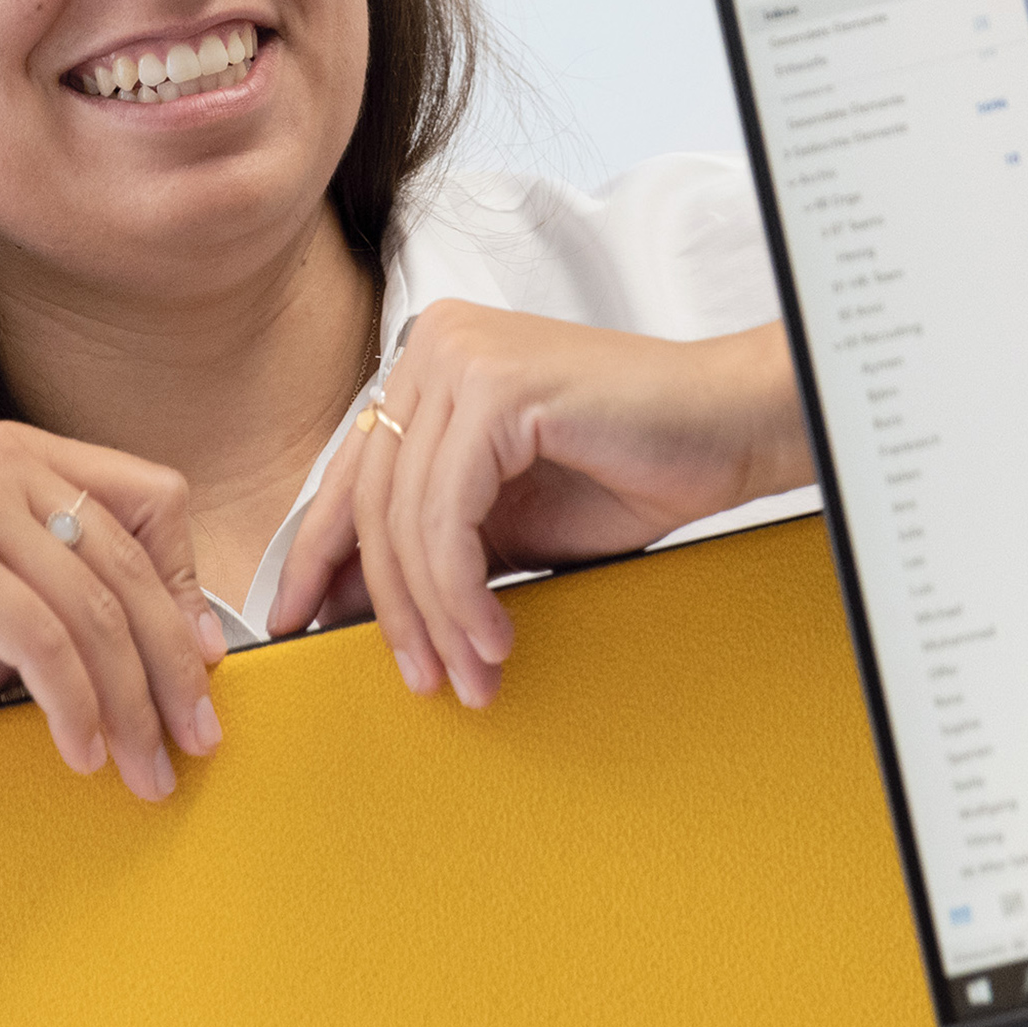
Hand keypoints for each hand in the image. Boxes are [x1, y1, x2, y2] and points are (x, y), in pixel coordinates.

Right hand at [0, 418, 226, 800]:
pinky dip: (74, 706)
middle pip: (130, 561)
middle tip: (196, 735)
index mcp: (15, 452)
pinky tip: (80, 752)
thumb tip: (180, 649)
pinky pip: (43, 640)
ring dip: (130, 702)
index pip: (148, 498)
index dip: (183, 583)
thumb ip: (69, 602)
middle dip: (173, 662)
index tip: (200, 662)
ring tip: (143, 767)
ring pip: (94, 607)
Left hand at [267, 302, 810, 704]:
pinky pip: (448, 517)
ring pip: (406, 518)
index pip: (352, 471)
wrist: (730, 429)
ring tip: (468, 676)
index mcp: (428, 364)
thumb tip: (348, 605)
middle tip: (418, 679)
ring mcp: (460, 358)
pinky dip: (463, 593)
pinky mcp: (496, 388)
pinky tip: (492, 638)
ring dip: (434, 617)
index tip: (297, 622)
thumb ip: (433, 545)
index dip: (319, 555)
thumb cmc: (631, 468)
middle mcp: (433, 347)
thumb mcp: (506, 520)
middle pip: (373, 501)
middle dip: (387, 607)